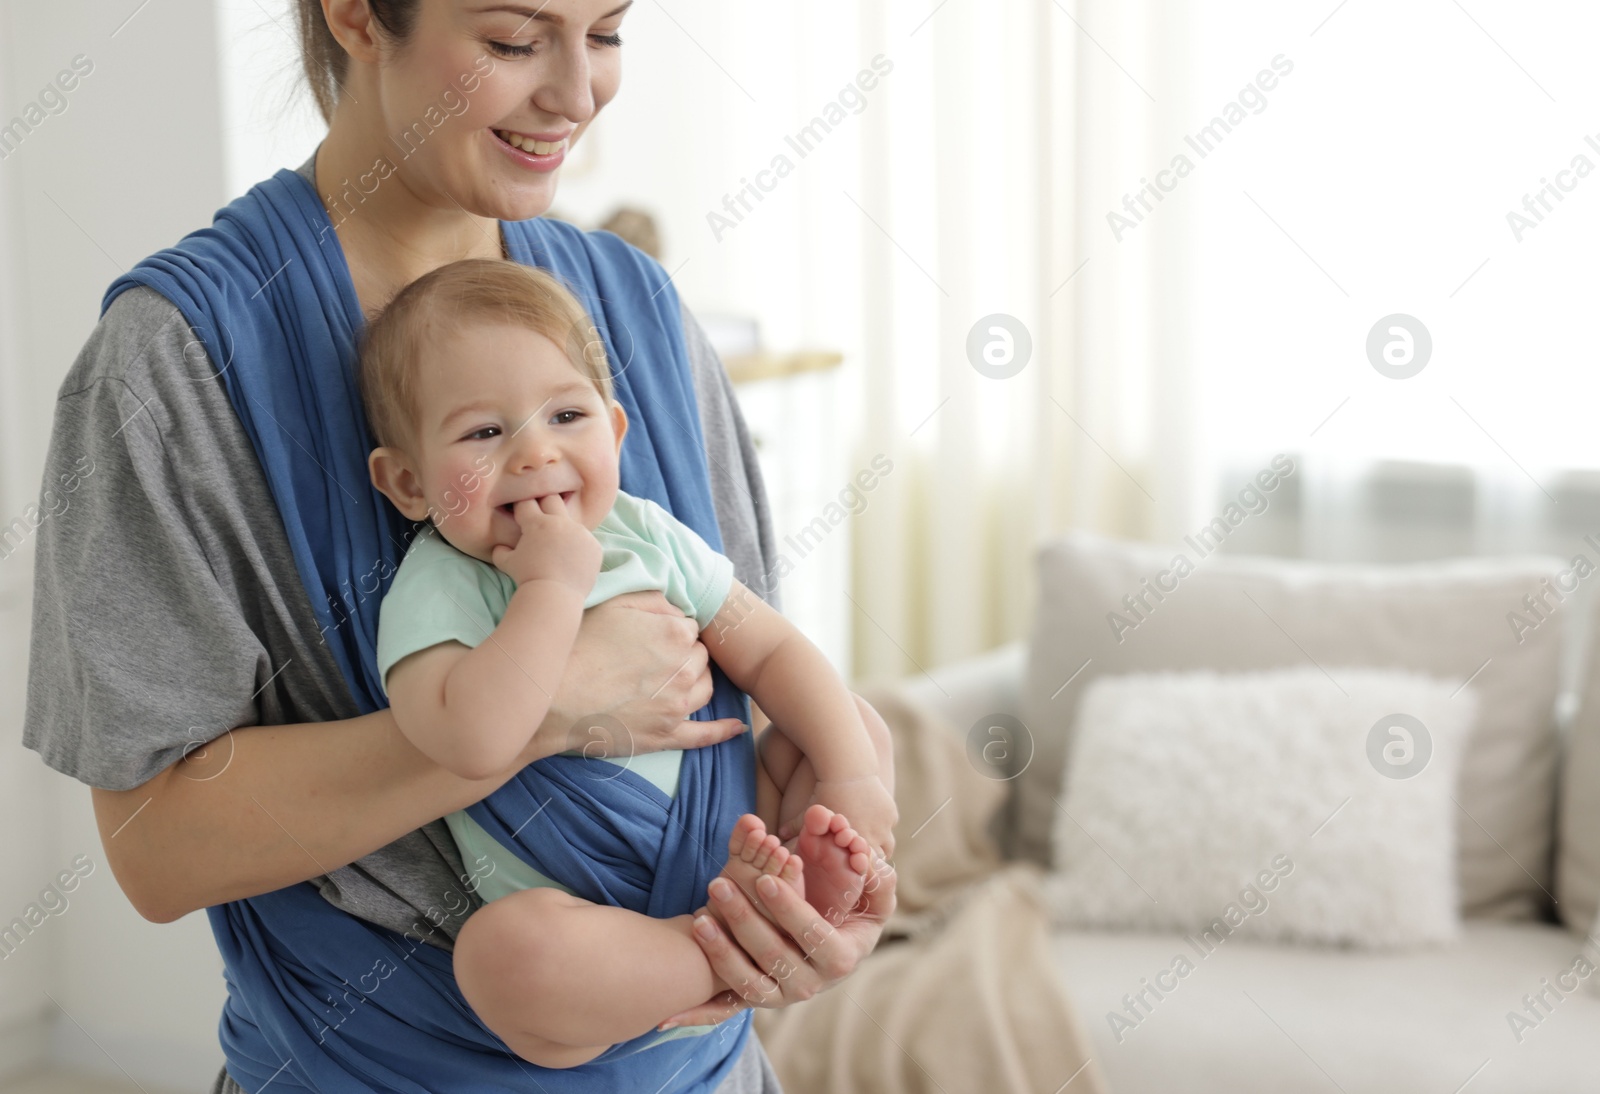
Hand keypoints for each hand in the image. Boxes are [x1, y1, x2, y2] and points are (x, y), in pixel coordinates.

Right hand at [490, 494, 601, 592]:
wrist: (554, 596)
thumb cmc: (527, 578)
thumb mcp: (507, 564)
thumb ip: (501, 552)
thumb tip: (499, 547)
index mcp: (537, 523)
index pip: (527, 503)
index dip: (522, 507)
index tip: (522, 513)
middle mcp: (561, 522)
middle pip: (552, 500)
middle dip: (544, 504)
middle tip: (540, 518)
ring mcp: (580, 532)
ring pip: (571, 521)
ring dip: (563, 527)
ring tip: (558, 542)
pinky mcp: (594, 545)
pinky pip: (585, 539)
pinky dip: (578, 545)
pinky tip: (572, 557)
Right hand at [516, 591, 748, 767]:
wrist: (549, 699)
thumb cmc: (576, 646)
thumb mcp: (612, 602)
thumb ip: (653, 598)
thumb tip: (675, 607)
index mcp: (675, 634)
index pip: (689, 627)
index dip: (669, 629)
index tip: (648, 634)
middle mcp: (684, 670)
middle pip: (699, 657)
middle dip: (683, 654)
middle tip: (652, 657)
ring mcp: (677, 707)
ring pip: (705, 688)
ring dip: (696, 680)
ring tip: (675, 678)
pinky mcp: (666, 736)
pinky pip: (704, 735)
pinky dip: (722, 731)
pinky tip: (736, 728)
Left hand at [660, 849, 896, 1028]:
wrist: (833, 944)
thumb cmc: (853, 911)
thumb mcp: (875, 894)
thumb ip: (876, 876)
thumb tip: (867, 858)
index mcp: (841, 958)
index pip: (815, 935)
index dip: (790, 909)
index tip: (764, 880)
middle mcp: (810, 984)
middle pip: (775, 956)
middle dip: (745, 920)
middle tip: (719, 884)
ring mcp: (780, 996)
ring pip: (748, 983)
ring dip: (721, 953)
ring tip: (699, 919)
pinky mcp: (755, 1000)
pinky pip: (726, 1007)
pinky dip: (698, 1012)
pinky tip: (665, 1014)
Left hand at [782, 775, 897, 862]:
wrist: (847, 767)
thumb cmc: (824, 791)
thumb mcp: (807, 813)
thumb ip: (795, 828)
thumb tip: (778, 836)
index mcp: (853, 844)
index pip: (863, 871)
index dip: (857, 871)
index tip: (850, 871)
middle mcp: (874, 839)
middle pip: (879, 861)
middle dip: (871, 862)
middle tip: (861, 861)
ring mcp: (885, 825)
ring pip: (888, 845)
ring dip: (879, 845)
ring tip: (869, 842)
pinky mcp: (891, 811)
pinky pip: (890, 825)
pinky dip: (883, 826)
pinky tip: (873, 820)